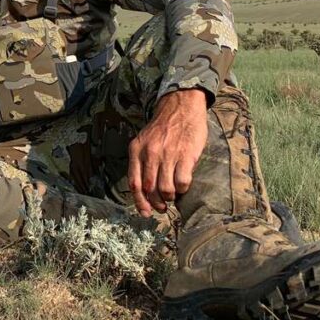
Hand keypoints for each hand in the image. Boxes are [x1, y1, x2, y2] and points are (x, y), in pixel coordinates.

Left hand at [128, 88, 207, 216]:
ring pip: (165, 189)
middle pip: (149, 189)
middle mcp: (149, 153)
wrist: (181, 107)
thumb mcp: (144, 141)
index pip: (134, 183)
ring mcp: (168, 154)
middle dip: (156, 203)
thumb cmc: (163, 128)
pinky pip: (182, 182)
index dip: (139, 202)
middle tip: (163, 206)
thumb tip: (144, 190)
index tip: (146, 213)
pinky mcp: (186, 155)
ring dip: (170, 197)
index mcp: (136, 150)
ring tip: (173, 195)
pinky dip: (183, 188)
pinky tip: (183, 185)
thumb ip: (141, 162)